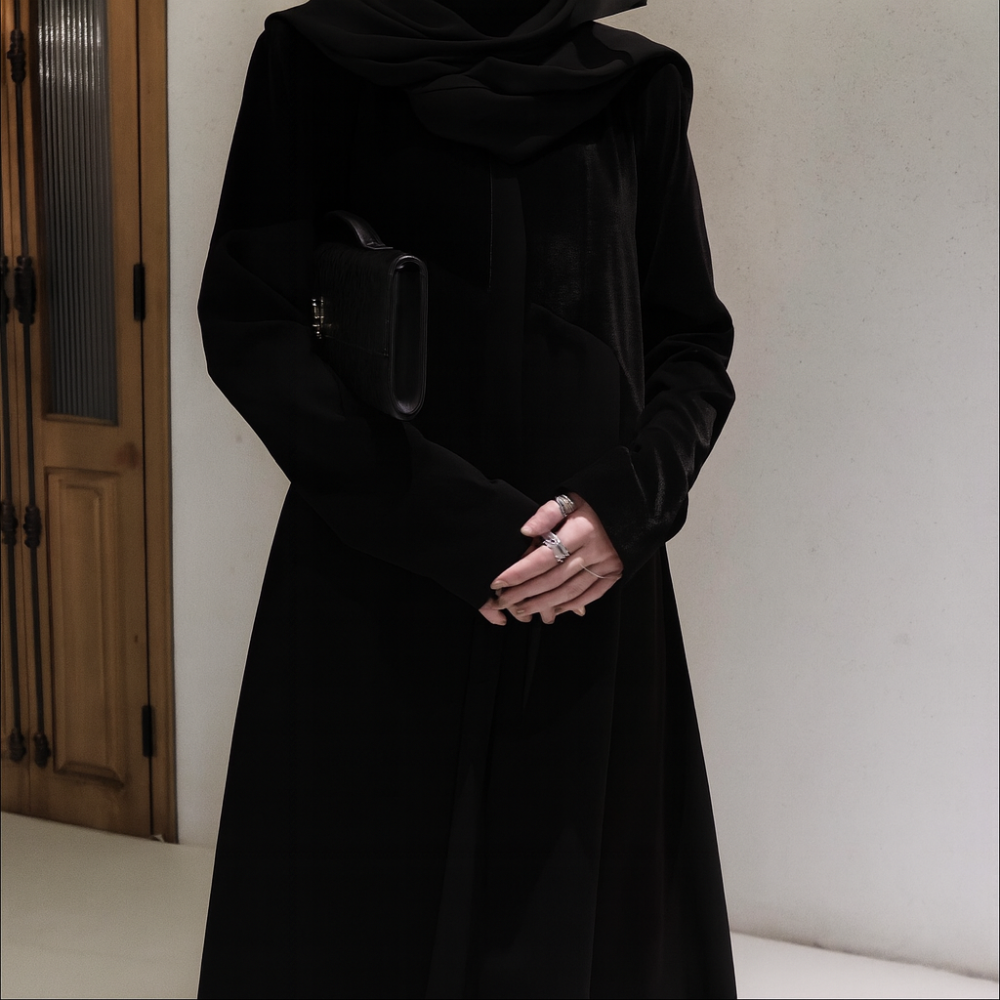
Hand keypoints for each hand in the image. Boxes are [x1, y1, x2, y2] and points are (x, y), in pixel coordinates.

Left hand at [481, 494, 622, 624]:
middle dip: (525, 592)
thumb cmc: (592, 504)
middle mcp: (595, 551)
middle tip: (503, 601)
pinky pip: (590, 595)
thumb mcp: (569, 498)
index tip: (498, 582)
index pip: (544, 557)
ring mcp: (606, 565)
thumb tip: (525, 531)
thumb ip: (547, 514)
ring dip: (544, 604)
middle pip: (554, 578)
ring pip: (570, 591)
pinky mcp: (614, 574)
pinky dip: (570, 605)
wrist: (630, 506)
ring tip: (521, 609)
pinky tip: (552, 610)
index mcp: (582, 530)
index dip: (520, 572)